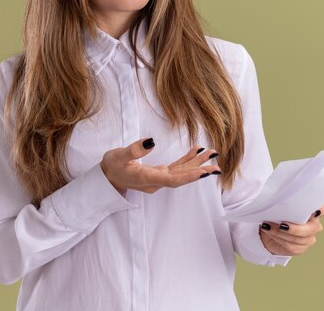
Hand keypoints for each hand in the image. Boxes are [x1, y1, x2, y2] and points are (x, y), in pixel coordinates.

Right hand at [100, 137, 220, 194]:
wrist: (107, 176)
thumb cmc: (112, 165)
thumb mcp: (118, 155)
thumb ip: (134, 150)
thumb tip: (151, 142)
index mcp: (147, 178)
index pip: (171, 180)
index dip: (188, 176)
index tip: (204, 172)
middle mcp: (156, 181)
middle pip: (181, 177)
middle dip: (199, 171)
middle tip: (217, 166)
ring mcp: (159, 178)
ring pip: (181, 172)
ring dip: (197, 164)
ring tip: (213, 154)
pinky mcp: (159, 173)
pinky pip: (176, 168)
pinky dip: (187, 160)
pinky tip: (197, 151)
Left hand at [259, 201, 323, 255]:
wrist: (267, 228)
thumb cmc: (275, 211)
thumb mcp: (280, 202)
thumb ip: (286, 198)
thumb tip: (280, 193)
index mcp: (313, 210)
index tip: (315, 210)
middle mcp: (314, 224)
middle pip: (312, 228)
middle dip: (296, 228)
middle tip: (282, 224)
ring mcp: (308, 237)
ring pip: (300, 238)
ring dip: (281, 232)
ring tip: (268, 225)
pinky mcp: (300, 248)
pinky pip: (292, 246)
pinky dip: (278, 238)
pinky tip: (270, 231)